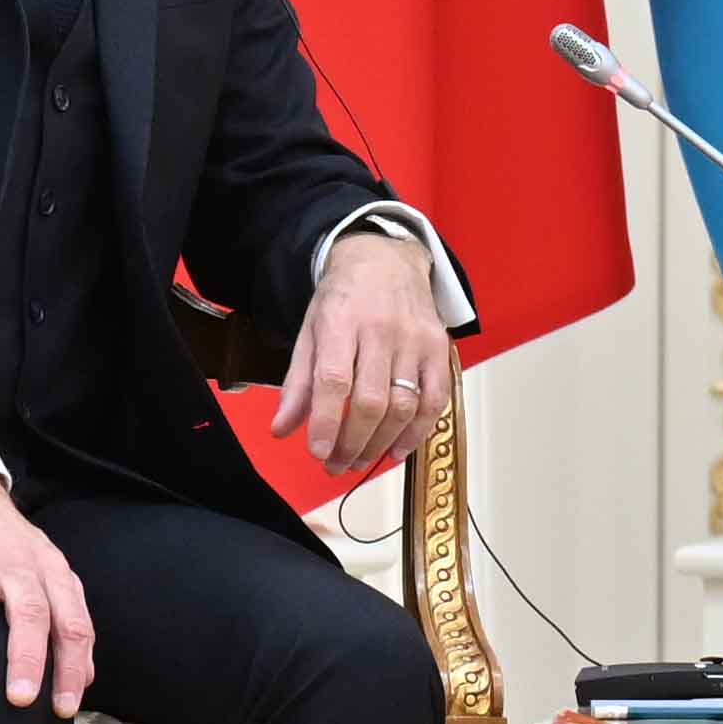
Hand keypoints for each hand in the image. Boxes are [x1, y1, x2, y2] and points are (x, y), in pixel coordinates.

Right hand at [0, 470, 94, 713]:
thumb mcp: (49, 573)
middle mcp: (16, 565)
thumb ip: (68, 619)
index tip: (63, 708)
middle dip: (26, 657)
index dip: (71, 666)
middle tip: (21, 699)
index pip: (72, 622)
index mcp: (50, 572)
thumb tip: (87, 676)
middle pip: (29, 612)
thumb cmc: (11, 547)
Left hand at [261, 225, 459, 487]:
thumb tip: (282, 430)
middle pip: (372, 401)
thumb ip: (297, 383)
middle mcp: (382, 329)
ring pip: (404, 406)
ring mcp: (416, 339)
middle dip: (352, 443)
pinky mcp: (440, 348)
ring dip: (381, 444)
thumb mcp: (310, 331)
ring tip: (360, 461)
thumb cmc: (343, 299)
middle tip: (335, 465)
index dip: (328, 422)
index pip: (335, 380)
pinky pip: (435, 400)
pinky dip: (417, 432)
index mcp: (341, 321)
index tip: (318, 453)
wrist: (386, 258)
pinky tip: (397, 450)